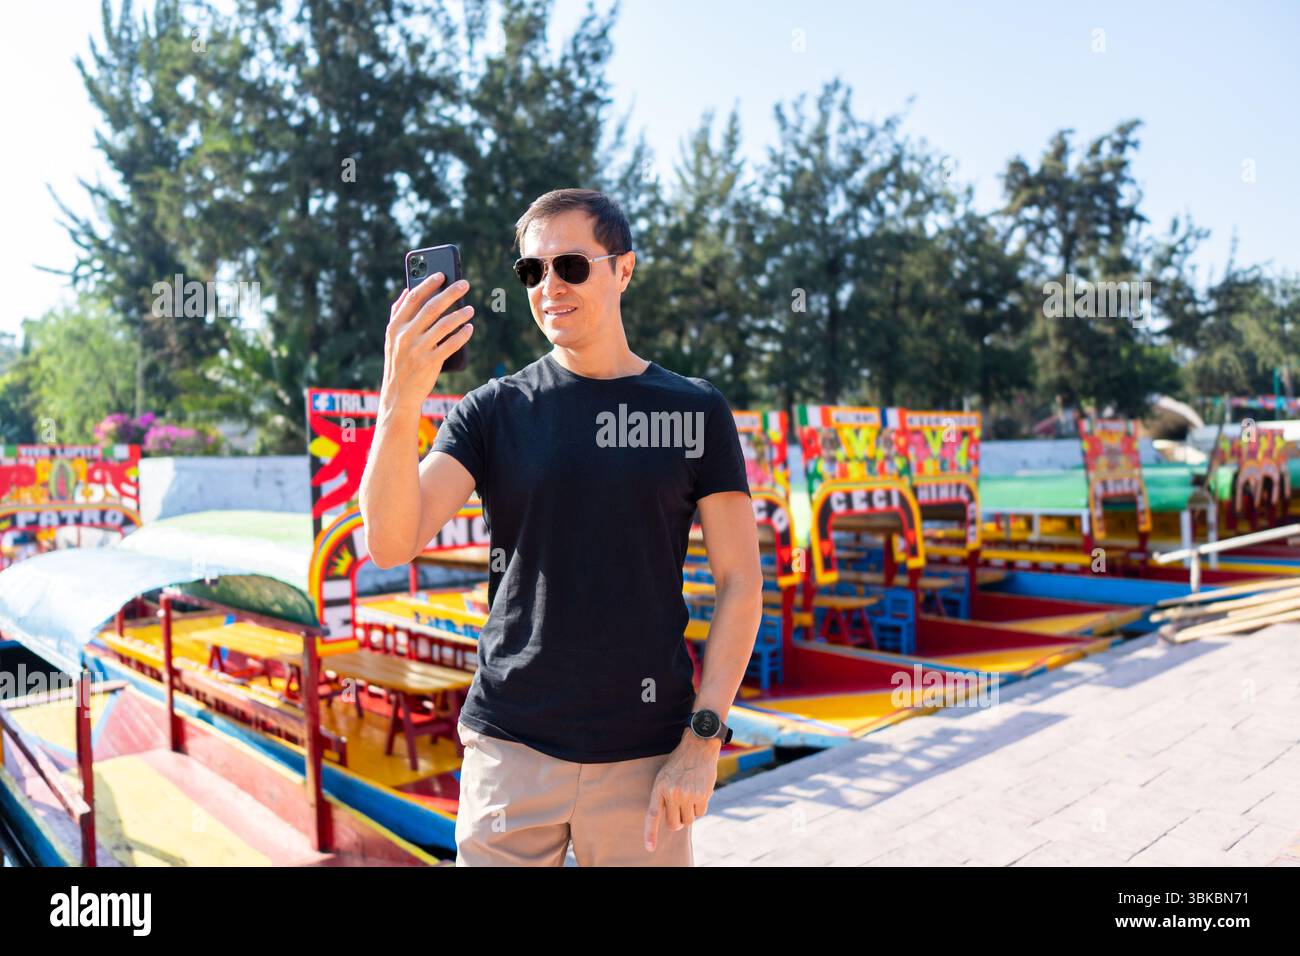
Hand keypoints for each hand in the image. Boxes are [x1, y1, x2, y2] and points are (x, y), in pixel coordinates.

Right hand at [381, 272, 474, 409]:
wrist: (398, 394)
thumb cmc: (398, 361)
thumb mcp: (391, 337)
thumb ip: (397, 313)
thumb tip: (407, 289)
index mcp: (395, 326)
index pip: (413, 298)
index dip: (428, 284)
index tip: (442, 274)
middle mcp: (405, 335)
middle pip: (431, 308)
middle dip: (450, 293)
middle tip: (465, 284)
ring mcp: (418, 349)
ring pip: (444, 325)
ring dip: (460, 314)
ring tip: (471, 308)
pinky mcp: (430, 362)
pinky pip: (450, 345)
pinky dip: (462, 335)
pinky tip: (469, 328)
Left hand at [643, 730, 720, 852]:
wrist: (698, 745)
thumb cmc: (680, 762)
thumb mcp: (664, 776)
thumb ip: (664, 796)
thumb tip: (672, 820)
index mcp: (659, 788)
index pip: (653, 815)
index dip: (651, 834)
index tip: (650, 848)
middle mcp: (673, 793)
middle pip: (674, 824)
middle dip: (678, 822)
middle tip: (680, 811)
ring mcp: (688, 795)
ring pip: (689, 820)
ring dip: (690, 813)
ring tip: (690, 796)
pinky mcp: (702, 795)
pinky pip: (701, 813)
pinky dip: (701, 807)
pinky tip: (700, 792)